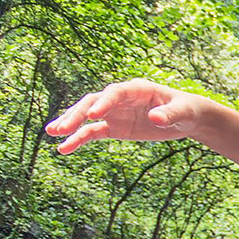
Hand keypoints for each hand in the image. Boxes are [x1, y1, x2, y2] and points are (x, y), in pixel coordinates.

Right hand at [47, 79, 209, 153]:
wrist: (185, 117)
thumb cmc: (185, 110)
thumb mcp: (182, 112)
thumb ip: (169, 115)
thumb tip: (154, 118)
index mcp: (137, 89)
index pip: (115, 93)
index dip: (104, 102)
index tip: (94, 115)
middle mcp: (120, 99)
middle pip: (93, 102)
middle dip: (78, 114)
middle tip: (62, 127)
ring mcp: (114, 112)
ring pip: (87, 116)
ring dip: (70, 124)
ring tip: (52, 134)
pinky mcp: (114, 127)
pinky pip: (93, 132)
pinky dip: (79, 140)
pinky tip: (64, 149)